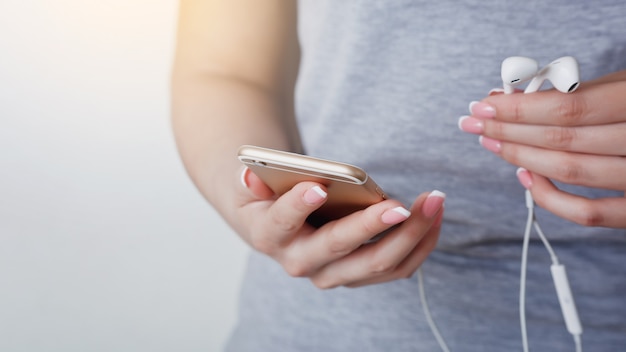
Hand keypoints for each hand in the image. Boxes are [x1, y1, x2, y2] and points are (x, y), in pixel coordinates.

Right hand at [232, 166, 444, 288]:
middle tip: (403, 204)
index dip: (298, 206)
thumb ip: (252, 180)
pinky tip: (434, 217)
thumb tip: (250, 175)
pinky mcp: (357, 273)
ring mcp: (333, 273)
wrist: (274, 224)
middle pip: (341, 249)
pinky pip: (396, 267)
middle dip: (374, 226)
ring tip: (434, 202)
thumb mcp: (252, 185)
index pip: (283, 222)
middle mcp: (301, 262)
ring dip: (411, 235)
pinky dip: (420, 243)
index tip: (318, 187)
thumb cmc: (268, 197)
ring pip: (378, 264)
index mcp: (271, 236)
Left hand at [458, 70, 625, 227]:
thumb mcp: (624, 86)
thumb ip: (574, 91)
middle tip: (474, 123)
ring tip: (493, 143)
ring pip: (572, 173)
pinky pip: (591, 215)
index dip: (518, 109)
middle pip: (564, 140)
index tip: (482, 106)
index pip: (569, 107)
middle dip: (509, 131)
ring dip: (521, 158)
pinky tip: (525, 178)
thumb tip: (508, 95)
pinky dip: (552, 199)